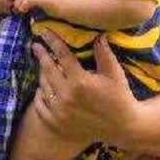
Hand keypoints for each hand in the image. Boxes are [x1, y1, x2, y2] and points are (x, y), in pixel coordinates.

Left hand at [31, 30, 137, 147]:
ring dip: (41, 74)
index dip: (52, 41)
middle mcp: (66, 96)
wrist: (123, 128)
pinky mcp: (56, 123)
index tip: (44, 32)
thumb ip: (104, 53)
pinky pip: (40, 105)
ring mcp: (59, 111)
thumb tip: (97, 34)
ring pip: (43, 86)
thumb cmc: (120, 97)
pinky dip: (39, 95)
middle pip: (47, 69)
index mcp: (80, 81)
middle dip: (41, 55)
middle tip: (36, 46)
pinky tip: (41, 89)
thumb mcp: (114, 74)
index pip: (61, 55)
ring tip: (42, 66)